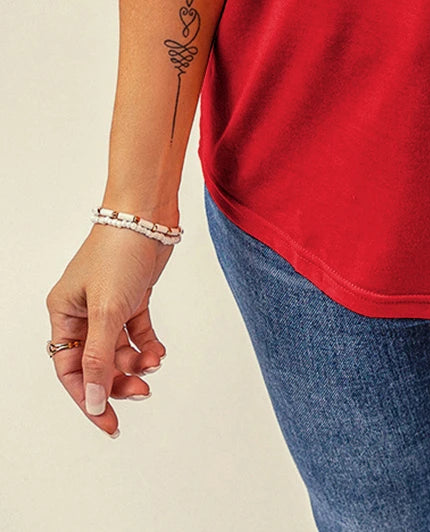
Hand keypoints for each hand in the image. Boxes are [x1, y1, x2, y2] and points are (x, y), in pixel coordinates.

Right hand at [45, 223, 172, 436]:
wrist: (148, 214)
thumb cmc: (118, 252)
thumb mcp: (107, 311)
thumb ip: (100, 359)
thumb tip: (94, 400)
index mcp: (63, 314)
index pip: (70, 369)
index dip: (88, 397)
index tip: (108, 422)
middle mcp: (83, 311)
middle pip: (97, 362)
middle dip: (117, 381)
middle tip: (140, 394)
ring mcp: (108, 304)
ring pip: (119, 349)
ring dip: (136, 363)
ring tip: (154, 365)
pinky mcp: (132, 296)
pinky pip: (137, 332)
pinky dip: (148, 344)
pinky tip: (159, 352)